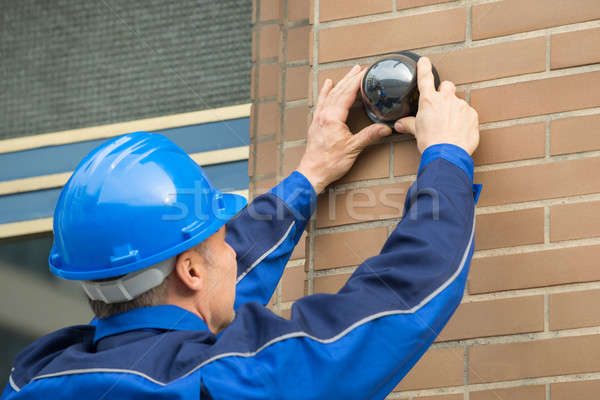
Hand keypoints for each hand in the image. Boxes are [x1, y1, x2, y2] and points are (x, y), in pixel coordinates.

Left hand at [296, 65, 391, 193]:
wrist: (312, 173)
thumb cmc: (330, 163)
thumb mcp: (353, 148)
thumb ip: (370, 135)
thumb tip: (386, 128)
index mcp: (333, 117)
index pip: (347, 94)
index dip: (357, 81)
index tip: (366, 72)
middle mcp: (324, 114)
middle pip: (339, 91)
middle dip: (350, 78)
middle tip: (360, 68)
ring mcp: (319, 118)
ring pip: (330, 95)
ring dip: (340, 83)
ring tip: (349, 73)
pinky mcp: (316, 123)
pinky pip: (321, 102)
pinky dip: (325, 92)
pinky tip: (328, 84)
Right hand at [394, 57, 479, 155]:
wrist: (447, 153)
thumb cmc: (430, 142)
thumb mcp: (416, 131)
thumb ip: (409, 124)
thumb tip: (399, 124)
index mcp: (429, 100)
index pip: (425, 78)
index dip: (423, 67)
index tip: (424, 61)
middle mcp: (446, 99)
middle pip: (447, 86)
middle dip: (445, 92)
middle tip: (442, 106)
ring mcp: (461, 106)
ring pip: (458, 102)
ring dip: (454, 110)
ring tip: (450, 126)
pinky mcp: (472, 115)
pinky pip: (468, 114)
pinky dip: (464, 121)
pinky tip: (459, 131)